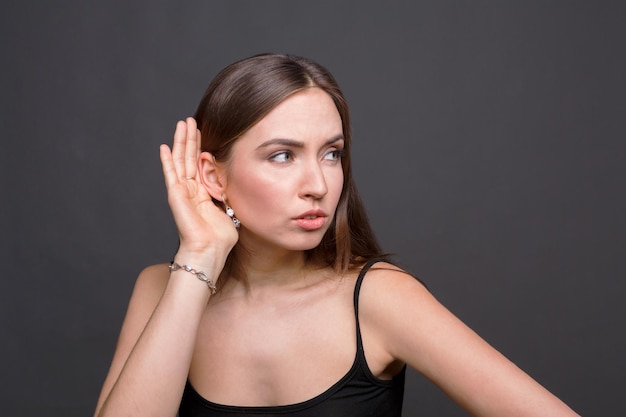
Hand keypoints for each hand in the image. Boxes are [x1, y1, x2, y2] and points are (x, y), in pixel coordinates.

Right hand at [159, 118, 237, 261]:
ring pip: (180, 160)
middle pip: (189, 157)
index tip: (204, 131)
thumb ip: (228, 197)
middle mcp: (190, 190)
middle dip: (191, 138)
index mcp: (202, 193)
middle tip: (191, 119)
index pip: (200, 164)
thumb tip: (238, 187)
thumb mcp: (229, 210)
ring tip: (182, 123)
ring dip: (181, 141)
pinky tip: (164, 146)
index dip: (201, 147)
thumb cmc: (220, 238)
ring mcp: (182, 191)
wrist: (209, 250)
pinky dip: (166, 160)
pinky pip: (170, 173)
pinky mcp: (176, 195)